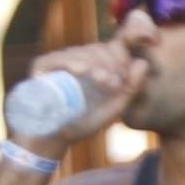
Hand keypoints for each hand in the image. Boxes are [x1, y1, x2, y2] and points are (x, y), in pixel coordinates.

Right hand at [27, 41, 142, 144]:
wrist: (54, 139)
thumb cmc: (84, 123)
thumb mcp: (112, 108)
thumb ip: (130, 88)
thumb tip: (142, 62)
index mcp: (97, 66)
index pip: (115, 46)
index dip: (126, 50)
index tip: (136, 62)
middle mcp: (79, 60)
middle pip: (101, 48)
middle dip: (112, 63)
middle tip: (115, 83)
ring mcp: (60, 61)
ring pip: (83, 52)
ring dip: (96, 64)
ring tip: (104, 81)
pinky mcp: (42, 65)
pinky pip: (59, 57)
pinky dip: (72, 62)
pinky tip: (81, 71)